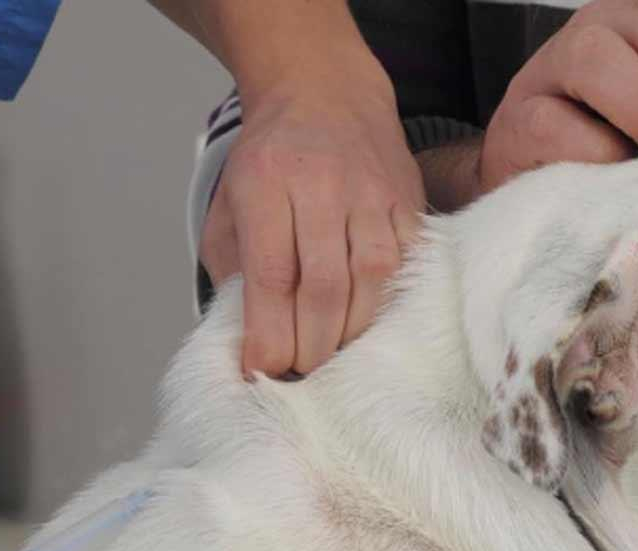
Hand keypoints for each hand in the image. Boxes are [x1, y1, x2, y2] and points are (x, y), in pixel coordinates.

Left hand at [203, 67, 424, 376]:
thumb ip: (234, 267)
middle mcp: (321, 185)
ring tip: (333, 357)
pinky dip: (391, 302)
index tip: (260, 369)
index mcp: (266, 183)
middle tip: (300, 374)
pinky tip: (372, 323)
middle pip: (323, 287)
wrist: (323, 89)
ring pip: (371, 281)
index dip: (268, 334)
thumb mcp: (230, 203)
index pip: (270, 275)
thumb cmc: (270, 160)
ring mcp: (371, 192)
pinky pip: (407, 264)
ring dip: (351, 333)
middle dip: (311, 346)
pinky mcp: (406, 198)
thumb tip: (250, 338)